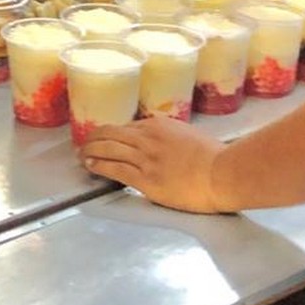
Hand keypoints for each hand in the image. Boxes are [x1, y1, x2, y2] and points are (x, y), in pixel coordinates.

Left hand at [81, 115, 228, 212]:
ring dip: (91, 150)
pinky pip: (115, 169)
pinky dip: (99, 165)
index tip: (107, 138)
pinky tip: (91, 165)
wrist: (222, 173)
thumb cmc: (215, 157)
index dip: (114, 134)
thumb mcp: (189, 136)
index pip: (128, 127)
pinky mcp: (145, 179)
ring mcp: (145, 158)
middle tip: (86, 143)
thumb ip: (171, 137)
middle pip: (111, 133)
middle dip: (95, 137)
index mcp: (160, 125)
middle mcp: (148, 138)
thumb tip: (163, 144)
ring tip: (82, 155)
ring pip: (108, 149)